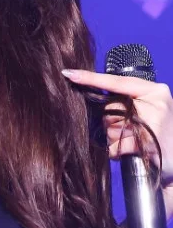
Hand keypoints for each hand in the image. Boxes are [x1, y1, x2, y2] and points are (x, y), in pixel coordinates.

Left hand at [62, 69, 172, 185]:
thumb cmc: (159, 135)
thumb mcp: (149, 110)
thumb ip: (127, 102)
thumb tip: (91, 95)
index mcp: (155, 91)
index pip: (116, 82)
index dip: (90, 78)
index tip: (68, 73)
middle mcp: (156, 104)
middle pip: (109, 107)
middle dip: (110, 121)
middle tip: (128, 131)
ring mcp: (154, 125)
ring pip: (110, 127)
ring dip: (114, 138)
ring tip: (132, 143)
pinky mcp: (149, 146)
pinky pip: (116, 146)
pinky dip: (116, 151)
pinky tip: (130, 153)